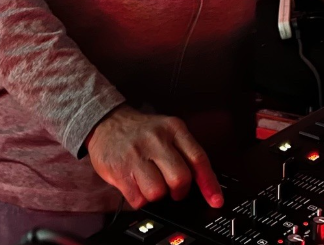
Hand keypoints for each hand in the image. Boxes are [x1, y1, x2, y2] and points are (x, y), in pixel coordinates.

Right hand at [86, 105, 222, 209]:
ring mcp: (137, 155)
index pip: (198, 159)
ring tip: (151, 183)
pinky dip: (140, 199)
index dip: (209, 184)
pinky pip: (138, 198)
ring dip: (157, 195)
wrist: (107, 122)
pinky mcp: (119, 170)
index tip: (216, 200)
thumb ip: (184, 151)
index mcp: (174, 129)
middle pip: (180, 178)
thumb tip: (202, 181)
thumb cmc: (142, 131)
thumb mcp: (168, 130)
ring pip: (158, 192)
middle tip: (174, 189)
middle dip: (179, 191)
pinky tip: (137, 185)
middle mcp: (157, 140)